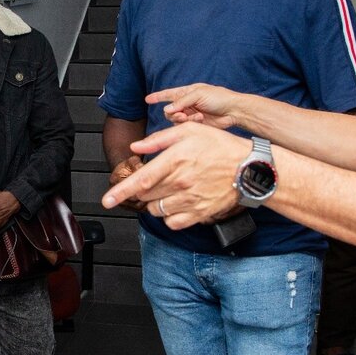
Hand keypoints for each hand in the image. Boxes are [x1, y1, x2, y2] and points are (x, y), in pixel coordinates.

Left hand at [102, 123, 246, 227]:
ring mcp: (190, 201)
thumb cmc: (220, 146)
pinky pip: (172, 223)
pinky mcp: (199, 214)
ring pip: (156, 210)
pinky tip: (175, 204)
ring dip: (155, 202)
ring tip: (168, 190)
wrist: (249, 168)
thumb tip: (136, 146)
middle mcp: (180, 183)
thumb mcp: (189, 132)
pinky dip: (168, 217)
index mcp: (175, 161)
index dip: (120, 192)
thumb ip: (159, 139)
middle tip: (154, 181)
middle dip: (142, 191)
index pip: (141, 181)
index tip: (106, 200)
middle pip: (146, 196)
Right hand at [147, 83, 242, 129]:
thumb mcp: (199, 94)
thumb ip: (182, 101)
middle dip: (174, 113)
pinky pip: (185, 126)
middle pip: (170, 110)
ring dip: (183, 118)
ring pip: (176, 119)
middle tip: (182, 114)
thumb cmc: (219, 97)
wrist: (233, 111)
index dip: (158, 96)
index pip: (169, 94)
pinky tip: (200, 118)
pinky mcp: (196, 125)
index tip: (147, 99)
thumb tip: (167, 109)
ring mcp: (191, 114)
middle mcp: (187, 103)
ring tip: (196, 116)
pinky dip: (190, 122)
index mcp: (187, 92)